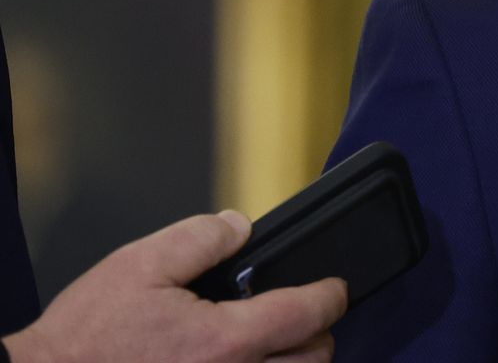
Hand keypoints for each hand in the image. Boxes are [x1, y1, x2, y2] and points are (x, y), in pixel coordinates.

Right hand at [2, 210, 347, 362]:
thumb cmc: (84, 339)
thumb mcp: (138, 265)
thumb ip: (199, 239)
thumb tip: (239, 226)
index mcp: (223, 340)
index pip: (308, 314)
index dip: (330, 293)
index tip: (334, 287)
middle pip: (314, 360)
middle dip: (316, 332)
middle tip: (302, 314)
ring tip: (276, 343)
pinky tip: (246, 362)